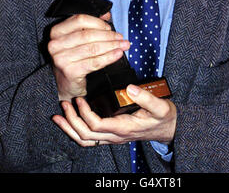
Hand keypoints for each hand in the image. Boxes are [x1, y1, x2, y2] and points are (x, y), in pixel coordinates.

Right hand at [48, 13, 129, 100]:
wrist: (65, 83)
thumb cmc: (73, 57)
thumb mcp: (78, 39)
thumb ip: (90, 24)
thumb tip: (106, 15)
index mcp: (57, 31)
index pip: (80, 20)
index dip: (98, 23)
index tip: (110, 28)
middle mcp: (56, 44)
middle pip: (88, 35)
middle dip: (108, 36)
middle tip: (121, 38)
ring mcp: (61, 58)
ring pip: (92, 48)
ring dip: (111, 46)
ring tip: (123, 45)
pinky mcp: (70, 71)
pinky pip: (94, 62)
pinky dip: (108, 57)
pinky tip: (117, 54)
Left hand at [52, 84, 176, 145]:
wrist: (168, 129)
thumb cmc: (164, 117)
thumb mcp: (160, 106)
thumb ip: (146, 97)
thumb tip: (130, 87)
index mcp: (124, 128)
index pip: (98, 126)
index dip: (85, 114)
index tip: (80, 100)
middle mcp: (115, 136)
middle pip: (86, 136)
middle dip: (72, 121)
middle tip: (65, 104)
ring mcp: (112, 137)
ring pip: (85, 140)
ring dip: (70, 129)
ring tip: (59, 115)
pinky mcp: (111, 134)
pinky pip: (90, 138)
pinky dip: (76, 131)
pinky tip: (69, 120)